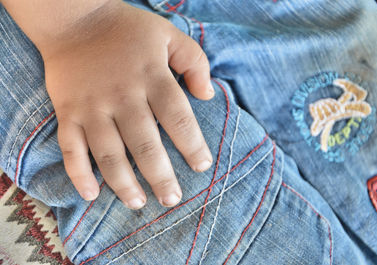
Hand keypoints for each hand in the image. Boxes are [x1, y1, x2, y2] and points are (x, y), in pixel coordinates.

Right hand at [41, 2, 213, 207]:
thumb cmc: (127, 29)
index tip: (201, 166)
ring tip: (138, 203)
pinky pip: (71, 148)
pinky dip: (78, 173)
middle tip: (172, 199)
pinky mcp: (68, 112)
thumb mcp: (169, 35)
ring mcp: (92, 106)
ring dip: (123, 183)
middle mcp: (123, 96)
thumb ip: (195, 61)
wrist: (74, 18)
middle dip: (160, 176)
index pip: (177, 118)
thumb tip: (208, 95)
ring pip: (108, 153)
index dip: (192, 145)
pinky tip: (91, 195)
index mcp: (152, 77)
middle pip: (145, 144)